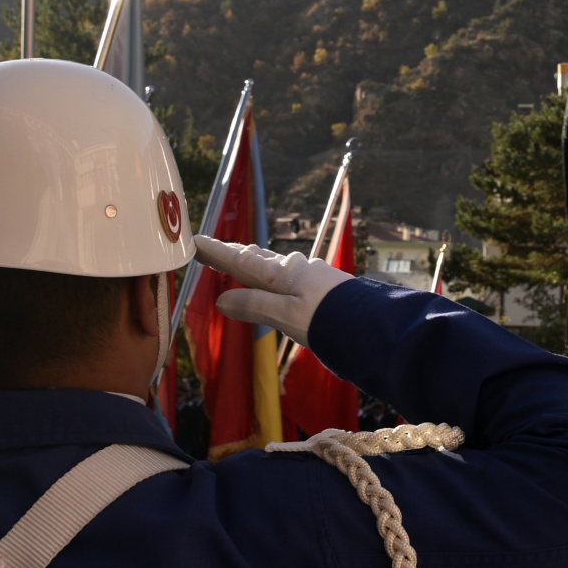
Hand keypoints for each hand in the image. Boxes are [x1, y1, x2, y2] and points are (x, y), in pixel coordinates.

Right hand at [190, 236, 352, 346]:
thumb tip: (222, 300)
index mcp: (281, 274)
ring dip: (253, 260)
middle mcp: (294, 268)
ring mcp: (311, 275)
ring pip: (273, 264)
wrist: (372, 325)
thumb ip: (253, 305)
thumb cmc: (327, 320)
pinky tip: (281, 276)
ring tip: (242, 257)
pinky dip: (272, 271)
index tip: (194, 242)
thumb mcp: (285, 316)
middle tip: (212, 247)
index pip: (240, 261)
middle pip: (256, 258)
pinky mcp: (324, 286)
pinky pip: (288, 272)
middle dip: (233, 253)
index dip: (216, 253)